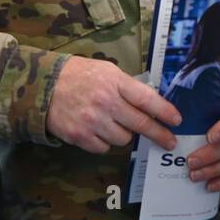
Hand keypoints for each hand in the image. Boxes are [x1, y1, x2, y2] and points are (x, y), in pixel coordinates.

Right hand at [48, 56, 180, 154]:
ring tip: (112, 122)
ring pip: (123, 139)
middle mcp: (105, 102)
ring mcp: (92, 121)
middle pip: (141, 124)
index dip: (165, 112)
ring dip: (124, 134)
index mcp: (115, 82)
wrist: (43, 85)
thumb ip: (128, 87)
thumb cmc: (79, 75)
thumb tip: (153, 104)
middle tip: (170, 142)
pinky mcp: (79, 136)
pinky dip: (104, 142)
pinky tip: (97, 130)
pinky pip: (104, 148)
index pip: (147, 99)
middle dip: (159, 134)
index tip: (177, 121)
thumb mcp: (107, 71)